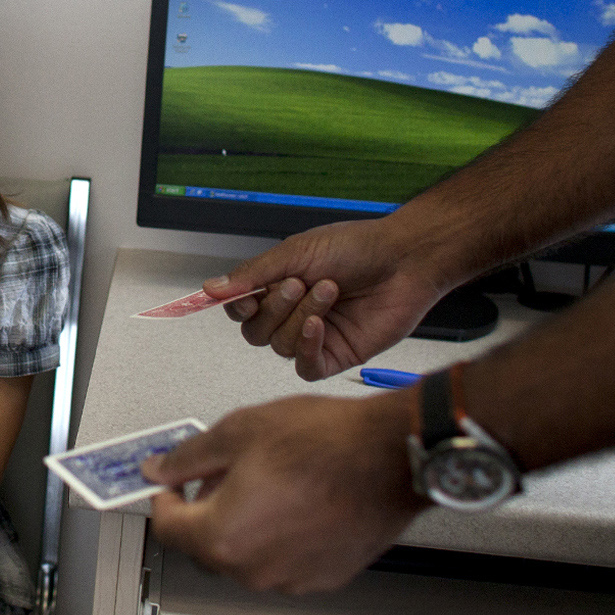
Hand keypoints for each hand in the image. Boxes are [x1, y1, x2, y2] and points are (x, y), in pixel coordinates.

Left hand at [143, 388, 425, 592]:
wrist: (391, 457)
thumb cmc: (326, 443)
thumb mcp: (240, 432)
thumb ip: (190, 457)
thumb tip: (160, 469)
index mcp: (223, 536)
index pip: (168, 528)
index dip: (165, 499)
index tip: (171, 484)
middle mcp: (254, 569)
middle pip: (206, 547)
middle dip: (206, 512)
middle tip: (225, 475)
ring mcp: (290, 579)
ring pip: (246, 557)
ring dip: (245, 526)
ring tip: (269, 483)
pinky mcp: (323, 578)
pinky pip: (283, 562)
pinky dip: (279, 538)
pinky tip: (297, 502)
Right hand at [208, 214, 448, 380]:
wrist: (404, 260)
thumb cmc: (356, 247)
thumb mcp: (297, 252)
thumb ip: (253, 274)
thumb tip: (210, 288)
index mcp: (278, 287)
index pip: (240, 309)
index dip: (238, 307)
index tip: (246, 298)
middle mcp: (292, 314)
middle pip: (255, 332)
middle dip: (274, 309)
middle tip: (298, 283)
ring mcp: (313, 337)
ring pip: (280, 346)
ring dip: (300, 316)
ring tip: (329, 289)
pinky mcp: (336, 355)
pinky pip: (305, 367)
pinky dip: (306, 347)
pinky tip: (319, 326)